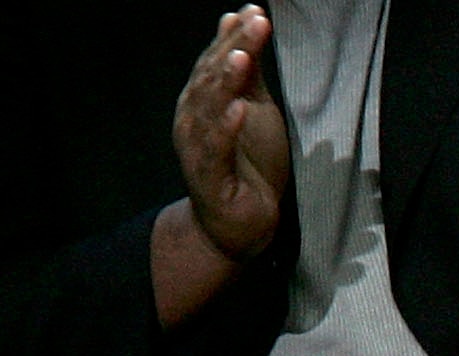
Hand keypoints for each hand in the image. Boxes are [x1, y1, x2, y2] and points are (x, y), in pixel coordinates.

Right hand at [155, 8, 290, 326]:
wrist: (240, 223)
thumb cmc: (248, 163)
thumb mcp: (254, 110)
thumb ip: (248, 72)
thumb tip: (239, 23)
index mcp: (204, 100)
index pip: (218, 61)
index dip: (236, 36)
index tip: (256, 10)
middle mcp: (194, 117)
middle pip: (212, 77)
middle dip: (234, 47)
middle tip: (256, 21)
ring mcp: (198, 146)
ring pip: (209, 109)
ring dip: (226, 81)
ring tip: (243, 57)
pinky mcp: (208, 177)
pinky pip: (215, 150)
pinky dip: (226, 129)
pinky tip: (239, 111)